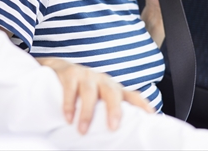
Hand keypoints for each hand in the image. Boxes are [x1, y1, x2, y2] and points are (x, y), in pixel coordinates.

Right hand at [37, 57, 154, 134]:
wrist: (56, 68)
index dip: (142, 104)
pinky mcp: (69, 73)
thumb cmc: (81, 89)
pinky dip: (69, 104)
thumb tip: (114, 138)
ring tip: (82, 130)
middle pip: (112, 92)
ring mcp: (85, 75)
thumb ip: (106, 113)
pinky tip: (68, 117)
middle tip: (113, 127)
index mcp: (112, 88)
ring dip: (87, 112)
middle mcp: (102, 80)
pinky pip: (70, 89)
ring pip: (90, 92)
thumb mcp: (97, 99)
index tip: (151, 115)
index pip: (131, 95)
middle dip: (114, 109)